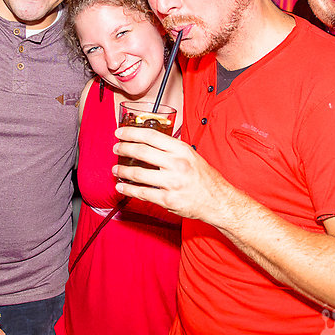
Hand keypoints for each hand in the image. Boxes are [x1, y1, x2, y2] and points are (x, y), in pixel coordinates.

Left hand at [112, 126, 238, 226]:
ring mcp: (171, 183)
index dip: (132, 132)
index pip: (151, 136)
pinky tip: (122, 187)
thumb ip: (171, 149)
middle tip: (116, 148)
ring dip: (122, 170)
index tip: (120, 132)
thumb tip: (149, 141)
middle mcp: (176, 164)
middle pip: (142, 151)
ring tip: (116, 169)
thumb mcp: (191, 155)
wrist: (218, 201)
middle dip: (124, 148)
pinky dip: (128, 189)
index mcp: (181, 150)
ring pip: (138, 173)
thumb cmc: (205, 178)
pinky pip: (142, 193)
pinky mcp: (168, 200)